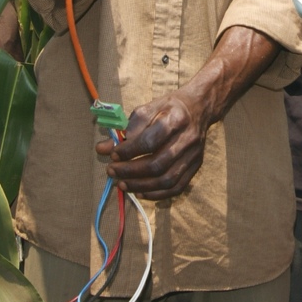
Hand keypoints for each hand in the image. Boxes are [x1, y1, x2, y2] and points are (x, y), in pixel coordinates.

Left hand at [96, 89, 213, 199]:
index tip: (113, 154)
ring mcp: (194, 155)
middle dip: (130, 171)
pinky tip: (139, 191)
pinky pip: (176, 187)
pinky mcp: (196, 166)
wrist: (199, 108)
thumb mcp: (146, 110)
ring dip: (140, 185)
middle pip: (157, 164)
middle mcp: (188, 139)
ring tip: (121, 184)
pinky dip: (156, 194)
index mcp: (175, 119)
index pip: (149, 141)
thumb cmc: (168, 108)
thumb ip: (124, 129)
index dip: (128, 151)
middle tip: (112, 171)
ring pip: (166, 180)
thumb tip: (102, 149)